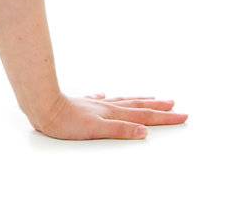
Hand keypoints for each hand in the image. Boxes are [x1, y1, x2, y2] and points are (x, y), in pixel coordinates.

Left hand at [28, 90, 187, 141]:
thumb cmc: (67, 121)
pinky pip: (101, 100)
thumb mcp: (97, 130)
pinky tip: (105, 94)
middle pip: (137, 106)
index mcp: (113, 113)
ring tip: (151, 97)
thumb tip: (145, 132)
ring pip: (122, 101)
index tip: (183, 115)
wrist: (43, 105)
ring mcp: (95, 103)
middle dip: (157, 107)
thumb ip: (121, 130)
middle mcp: (107, 106)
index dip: (165, 118)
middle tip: (175, 104)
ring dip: (139, 100)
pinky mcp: (83, 104)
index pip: (144, 117)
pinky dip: (108, 98)